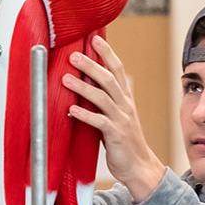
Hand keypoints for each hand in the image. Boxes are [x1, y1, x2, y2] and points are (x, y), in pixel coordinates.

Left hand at [65, 36, 164, 200]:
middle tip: (73, 55)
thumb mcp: (116, 116)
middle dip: (91, 65)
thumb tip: (85, 84)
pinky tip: (71, 110)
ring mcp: (121, 120)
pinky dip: (85, 115)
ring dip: (83, 87)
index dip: (107, 53)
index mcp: (125, 99)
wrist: (139, 166)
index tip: (95, 38)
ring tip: (65, 79)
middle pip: (109, 79)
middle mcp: (125, 106)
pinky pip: (99, 122)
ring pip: (102, 98)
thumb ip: (104, 100)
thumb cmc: (123, 141)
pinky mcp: (116, 135)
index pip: (117, 70)